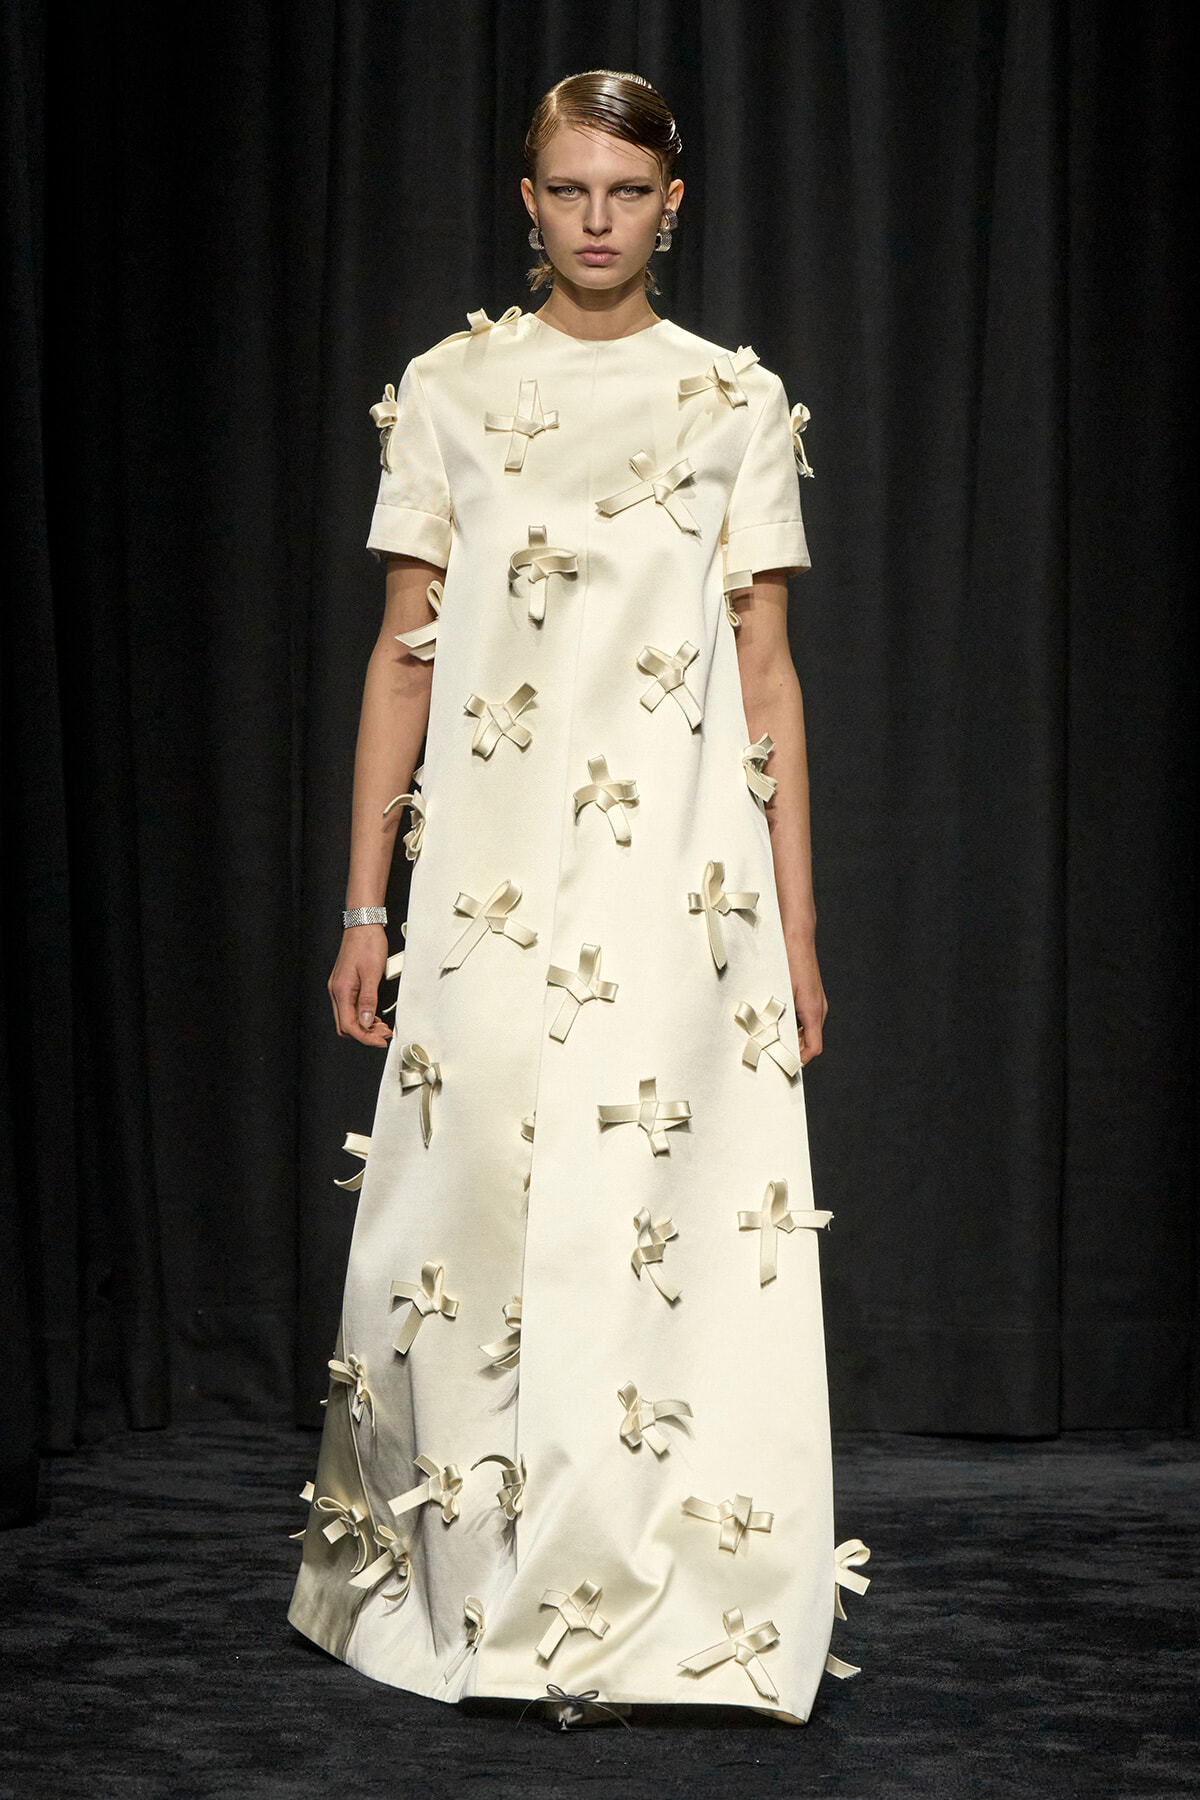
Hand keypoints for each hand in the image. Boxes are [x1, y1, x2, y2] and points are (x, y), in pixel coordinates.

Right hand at [328, 925, 394, 1048]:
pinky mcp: (345, 984)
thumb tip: (367, 1022)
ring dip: (365, 1025)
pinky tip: (375, 1014)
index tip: (380, 1040)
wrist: (363, 926)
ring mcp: (340, 988)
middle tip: (383, 1034)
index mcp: (341, 990)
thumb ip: (369, 1000)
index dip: (365, 1037)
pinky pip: (351, 1007)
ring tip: (382, 1026)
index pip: (349, 1025)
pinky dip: (363, 1014)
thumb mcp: (372, 974)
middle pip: (346, 1025)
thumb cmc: (367, 944)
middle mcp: (337, 991)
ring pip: (348, 1017)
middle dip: (365, 1034)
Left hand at [784, 928, 826, 1065]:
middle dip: (794, 1050)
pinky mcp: (811, 996)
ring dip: (792, 1036)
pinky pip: (804, 1018)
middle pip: (810, 1041)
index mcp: (813, 1012)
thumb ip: (779, 1014)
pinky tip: (776, 1019)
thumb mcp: (782, 991)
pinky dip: (793, 1023)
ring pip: (806, 1029)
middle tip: (773, 1055)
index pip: (813, 1048)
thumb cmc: (790, 962)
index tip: (786, 1066)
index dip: (800, 1060)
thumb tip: (769, 1034)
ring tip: (773, 1038)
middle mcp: (818, 1009)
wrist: (797, 938)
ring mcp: (816, 1003)